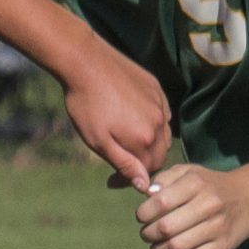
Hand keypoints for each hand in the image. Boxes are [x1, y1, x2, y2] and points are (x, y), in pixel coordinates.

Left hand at [59, 47, 172, 188]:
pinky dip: (152, 122)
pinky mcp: (156, 88)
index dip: (132, 179)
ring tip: (124, 139)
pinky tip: (132, 119)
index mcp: (145, 140)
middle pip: (160, 154)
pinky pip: (161, 113)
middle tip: (119, 160)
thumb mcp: (100, 143)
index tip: (112, 178)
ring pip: (163, 133)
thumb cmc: (87, 106)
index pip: (150, 171)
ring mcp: (159, 103)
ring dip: (149, 143)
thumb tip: (145, 186)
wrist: (85, 62)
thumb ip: (125, 165)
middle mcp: (159, 122)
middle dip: (143, 162)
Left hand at [135, 162, 248, 248]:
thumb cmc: (208, 186)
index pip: (160, 203)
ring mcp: (217, 228)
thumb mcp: (188, 172)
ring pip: (175, 247)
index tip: (142, 216)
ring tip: (156, 246)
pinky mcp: (222, 247)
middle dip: (147, 234)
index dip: (143, 213)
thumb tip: (147, 195)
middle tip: (147, 233)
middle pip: (165, 228)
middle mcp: (209, 204)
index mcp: (197, 183)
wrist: (247, 200)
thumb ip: (164, 178)